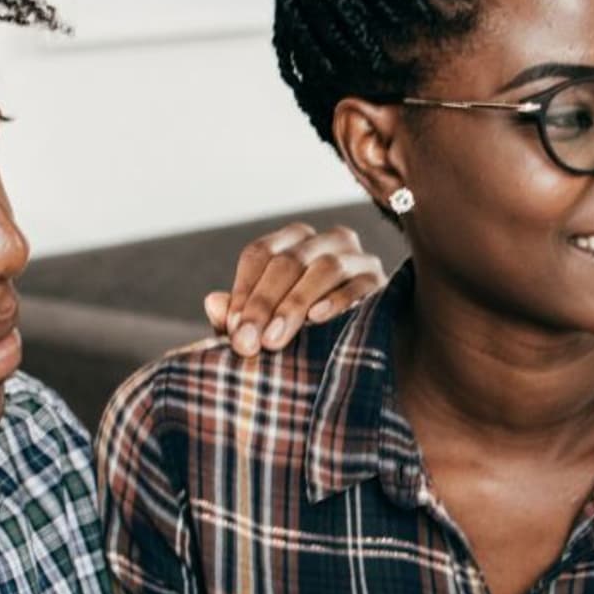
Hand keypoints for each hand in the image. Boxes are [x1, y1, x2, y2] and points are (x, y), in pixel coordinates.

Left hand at [207, 222, 385, 354]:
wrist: (357, 353)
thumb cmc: (302, 335)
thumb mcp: (263, 328)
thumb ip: (237, 318)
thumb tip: (213, 302)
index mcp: (293, 242)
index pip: (261, 253)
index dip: (244, 291)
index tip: (233, 328)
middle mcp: (326, 240)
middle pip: (289, 260)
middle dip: (264, 303)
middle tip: (249, 343)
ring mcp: (357, 258)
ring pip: (325, 267)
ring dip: (296, 304)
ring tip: (276, 339)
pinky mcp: (381, 281)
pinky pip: (360, 286)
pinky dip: (338, 302)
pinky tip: (317, 321)